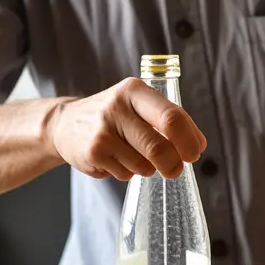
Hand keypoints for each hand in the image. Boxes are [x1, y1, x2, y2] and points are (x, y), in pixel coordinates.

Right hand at [46, 78, 206, 181]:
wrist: (65, 123)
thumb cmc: (114, 115)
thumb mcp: (137, 104)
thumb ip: (167, 119)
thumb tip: (198, 145)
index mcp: (133, 90)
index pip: (172, 117)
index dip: (189, 140)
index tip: (195, 152)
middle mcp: (117, 107)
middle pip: (159, 147)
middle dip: (173, 164)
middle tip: (175, 169)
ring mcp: (103, 132)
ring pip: (144, 165)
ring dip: (148, 168)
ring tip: (133, 155)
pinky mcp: (93, 153)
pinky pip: (126, 174)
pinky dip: (128, 172)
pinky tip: (115, 159)